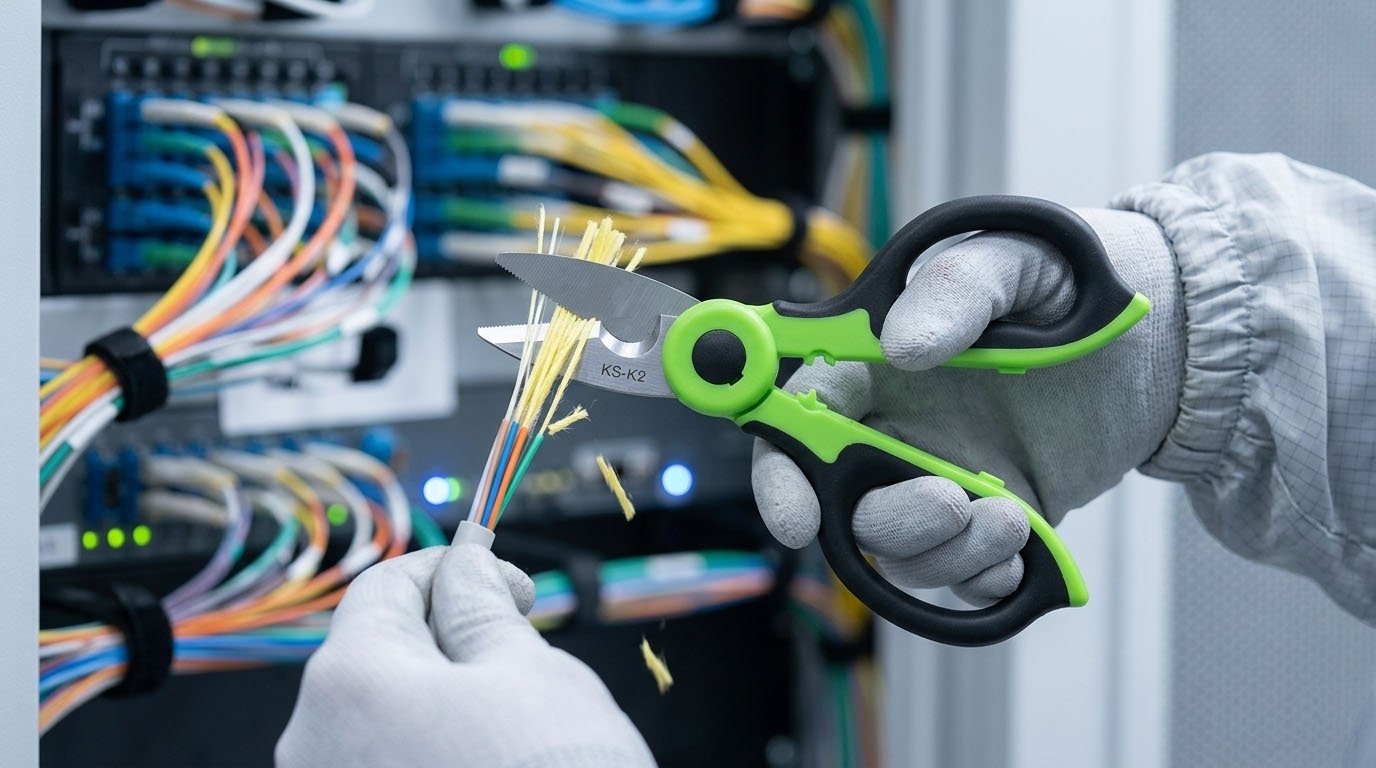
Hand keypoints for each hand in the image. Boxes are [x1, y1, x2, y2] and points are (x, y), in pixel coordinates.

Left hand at [277, 545, 654, 767]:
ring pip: (384, 721)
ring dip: (444, 706)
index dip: (455, 569)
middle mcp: (313, 745)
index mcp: (349, 680)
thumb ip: (483, 606)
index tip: (508, 584)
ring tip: (520, 731)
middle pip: (379, 657)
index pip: (387, 585)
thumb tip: (464, 568)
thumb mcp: (532, 672)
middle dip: (452, 644)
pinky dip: (432, 756)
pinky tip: (494, 766)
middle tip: (526, 657)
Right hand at [753, 209, 1184, 605]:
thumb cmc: (1079, 281)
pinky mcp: (991, 516)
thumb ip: (957, 290)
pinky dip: (981, 577)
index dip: (781, 472)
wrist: (1171, 338)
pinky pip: (960, 573)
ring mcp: (940, 475)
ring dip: (944, 551)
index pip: (798, 418)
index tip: (797, 516)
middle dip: (886, 520)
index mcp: (872, 359)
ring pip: (899, 548)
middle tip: (952, 501)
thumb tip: (900, 347)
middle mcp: (895, 424)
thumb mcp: (1022, 258)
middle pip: (843, 499)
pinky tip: (1022, 548)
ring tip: (1012, 519)